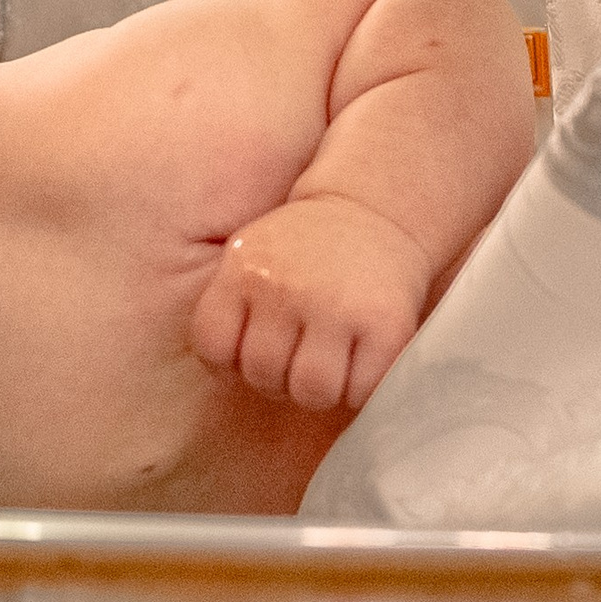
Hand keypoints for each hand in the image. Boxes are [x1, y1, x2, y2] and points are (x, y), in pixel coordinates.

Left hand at [191, 196, 430, 411]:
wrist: (374, 208)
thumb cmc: (304, 247)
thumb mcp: (251, 255)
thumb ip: (232, 304)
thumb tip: (228, 374)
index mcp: (243, 271)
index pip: (213, 347)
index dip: (227, 365)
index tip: (249, 357)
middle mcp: (286, 288)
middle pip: (263, 374)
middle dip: (277, 382)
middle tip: (296, 363)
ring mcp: (337, 307)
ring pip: (312, 391)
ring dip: (318, 393)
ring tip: (326, 370)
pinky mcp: (387, 324)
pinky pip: (362, 390)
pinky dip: (359, 393)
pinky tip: (359, 370)